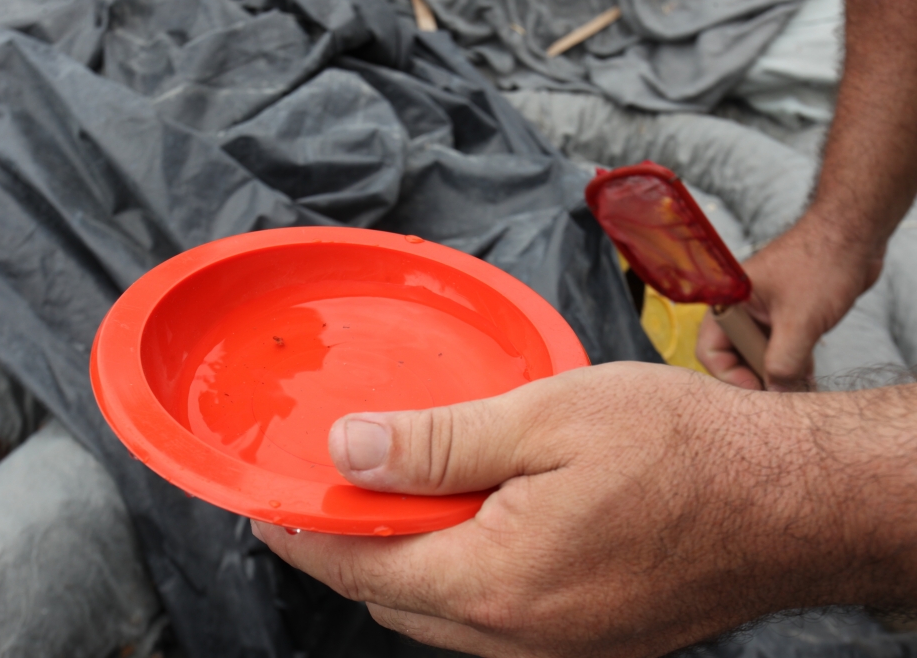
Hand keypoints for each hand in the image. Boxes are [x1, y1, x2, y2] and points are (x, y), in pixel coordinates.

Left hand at [252, 363, 847, 657]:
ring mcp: (556, 646)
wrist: (788, 501)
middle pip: (393, 597)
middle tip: (327, 490)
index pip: (361, 566)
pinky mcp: (586, 640)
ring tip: (391, 499)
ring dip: (401, 562)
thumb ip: (438, 444)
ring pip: (439, 613)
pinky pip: (489, 618)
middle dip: (347, 549)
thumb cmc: (680, 449)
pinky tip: (468, 523)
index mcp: (496, 582)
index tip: (265, 503)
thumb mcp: (547, 417)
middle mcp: (518, 636)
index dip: (303, 533)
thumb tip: (348, 450)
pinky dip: (455, 573)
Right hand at [697, 218, 882, 390]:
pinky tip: (808, 379)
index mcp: (728, 301)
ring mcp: (764, 312)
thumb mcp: (800, 320)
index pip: (710, 350)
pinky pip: (780, 347)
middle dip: (757, 378)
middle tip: (782, 396)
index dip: (731, 377)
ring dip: (778, 374)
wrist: (855, 233)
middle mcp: (741, 308)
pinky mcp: (786, 315)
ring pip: (760, 354)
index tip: (760, 393)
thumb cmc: (821, 262)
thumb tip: (776, 394)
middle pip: (734, 356)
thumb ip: (783, 361)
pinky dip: (792, 364)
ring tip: (799, 391)